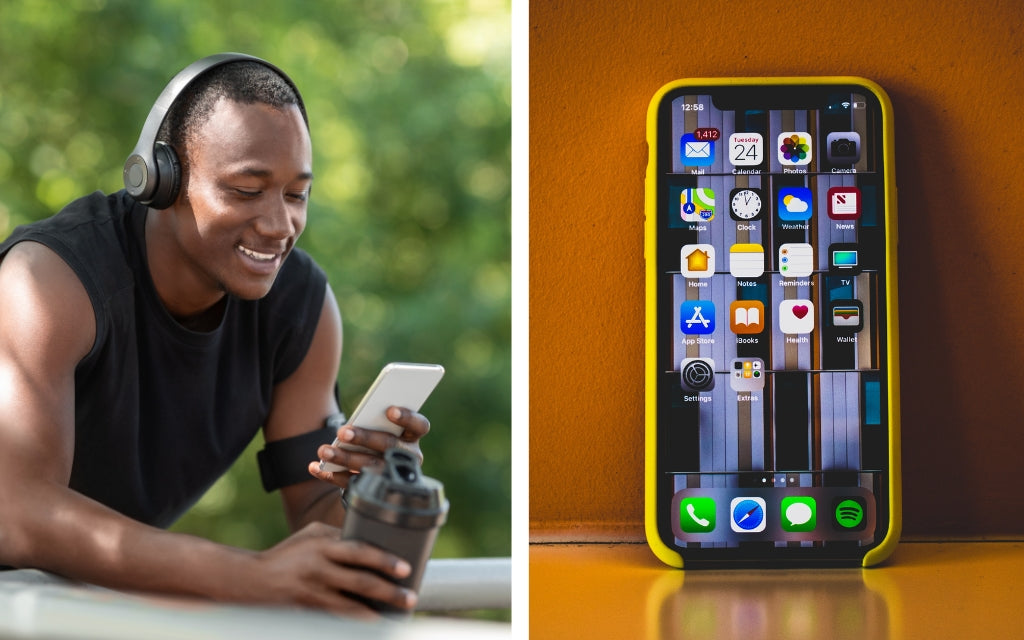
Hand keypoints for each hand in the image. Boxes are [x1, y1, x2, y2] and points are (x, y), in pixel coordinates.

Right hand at [248, 522, 415, 616]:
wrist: (253, 580)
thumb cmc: (288, 554)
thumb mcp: (311, 536)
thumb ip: (338, 536)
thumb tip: (370, 542)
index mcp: (322, 546)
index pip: (359, 551)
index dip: (383, 560)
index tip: (405, 568)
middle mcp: (318, 569)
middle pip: (360, 583)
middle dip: (389, 592)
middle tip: (410, 598)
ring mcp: (312, 593)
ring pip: (350, 609)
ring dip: (375, 615)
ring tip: (395, 619)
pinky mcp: (307, 612)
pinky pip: (336, 619)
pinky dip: (354, 623)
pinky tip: (370, 625)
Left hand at [308, 406, 429, 487]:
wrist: (368, 475)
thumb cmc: (372, 439)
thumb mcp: (376, 428)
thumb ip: (372, 422)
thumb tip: (352, 423)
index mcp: (411, 437)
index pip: (419, 426)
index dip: (408, 418)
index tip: (389, 410)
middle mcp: (407, 458)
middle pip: (389, 446)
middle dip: (364, 438)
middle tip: (342, 432)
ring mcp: (391, 476)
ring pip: (370, 467)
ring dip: (344, 458)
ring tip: (323, 451)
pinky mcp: (373, 491)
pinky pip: (352, 484)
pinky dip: (331, 475)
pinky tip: (315, 467)